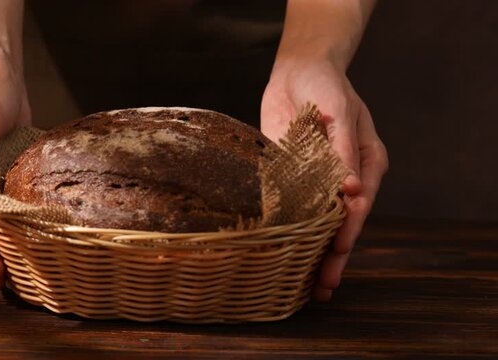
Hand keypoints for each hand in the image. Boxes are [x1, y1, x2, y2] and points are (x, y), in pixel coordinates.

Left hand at [261, 57, 388, 300]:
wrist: (298, 72)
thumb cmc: (326, 86)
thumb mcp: (340, 112)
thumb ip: (344, 150)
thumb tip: (353, 190)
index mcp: (366, 164)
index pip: (359, 205)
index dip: (349, 231)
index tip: (338, 252)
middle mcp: (344, 179)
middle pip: (342, 223)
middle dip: (334, 256)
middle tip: (324, 286)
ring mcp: (317, 182)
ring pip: (318, 223)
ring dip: (313, 253)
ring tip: (308, 286)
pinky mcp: (291, 179)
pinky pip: (290, 209)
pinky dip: (289, 232)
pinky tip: (282, 255)